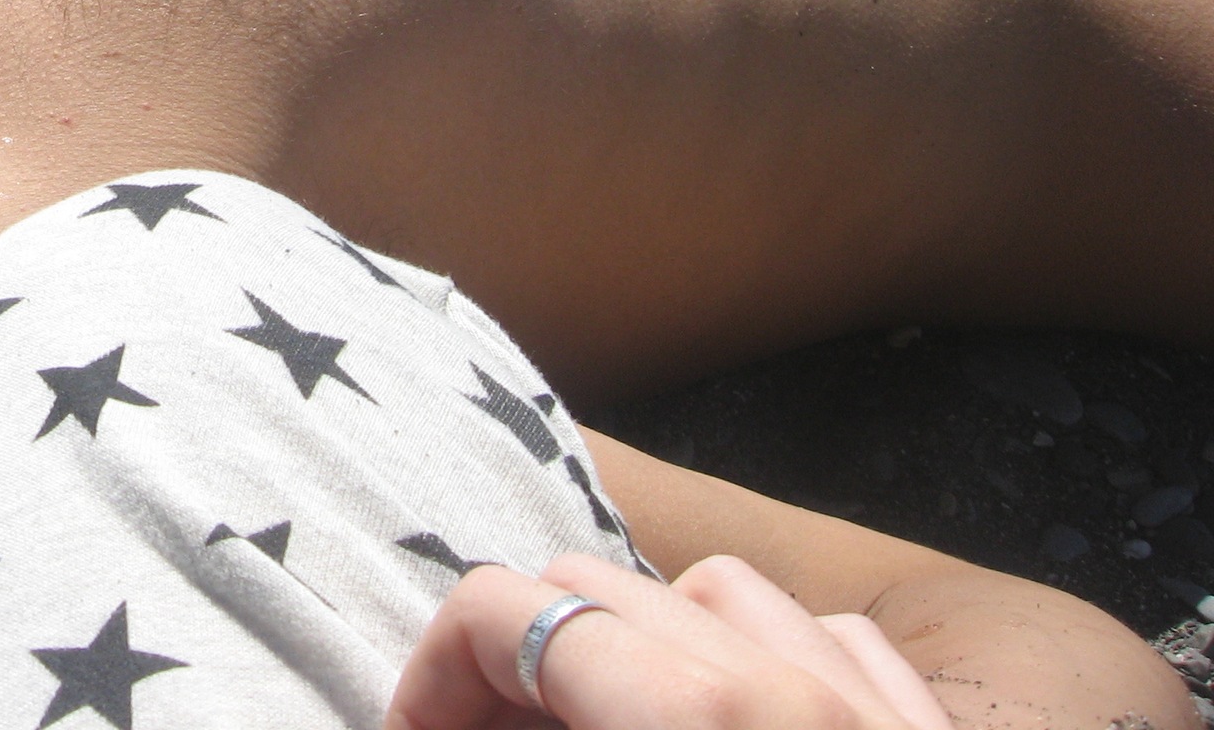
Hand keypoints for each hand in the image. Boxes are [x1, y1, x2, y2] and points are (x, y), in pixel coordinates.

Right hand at [389, 554, 952, 729]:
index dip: (426, 678)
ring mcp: (874, 710)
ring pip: (715, 593)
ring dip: (636, 650)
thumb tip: (435, 726)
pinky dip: (765, 667)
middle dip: (512, 666)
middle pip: (588, 585)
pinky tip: (737, 729)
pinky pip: (835, 645)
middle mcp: (788, 690)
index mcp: (693, 722)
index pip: (503, 612)